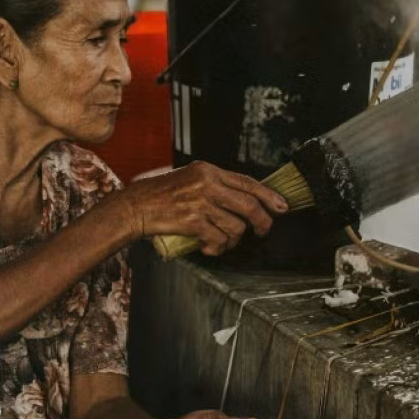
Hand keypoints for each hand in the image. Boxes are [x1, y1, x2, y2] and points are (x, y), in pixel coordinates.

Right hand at [109, 161, 287, 255]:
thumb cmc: (161, 195)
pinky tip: (208, 247)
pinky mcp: (192, 221)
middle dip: (262, 222)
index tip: (282, 206)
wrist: (135, 206)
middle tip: (263, 231)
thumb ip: (214, 186)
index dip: (268, 195)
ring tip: (222, 242)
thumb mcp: (190, 179)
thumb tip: (243, 201)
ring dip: (232, 240)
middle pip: (249, 205)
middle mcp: (207, 183)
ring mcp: (200, 202)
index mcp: (208, 170)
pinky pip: (218, 239)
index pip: (247, 181)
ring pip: (235, 226)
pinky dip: (217, 247)